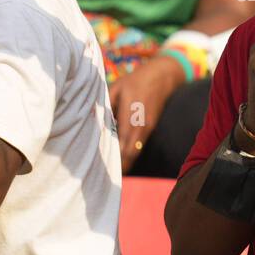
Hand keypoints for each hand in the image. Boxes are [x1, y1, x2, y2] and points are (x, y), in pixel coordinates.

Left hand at [109, 57, 185, 172]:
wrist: (161, 77)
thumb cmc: (134, 81)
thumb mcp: (116, 88)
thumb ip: (106, 105)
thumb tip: (94, 121)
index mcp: (131, 115)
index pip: (121, 142)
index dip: (113, 157)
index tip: (101, 168)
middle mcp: (141, 125)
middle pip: (130, 153)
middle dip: (119, 166)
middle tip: (103, 177)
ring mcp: (147, 128)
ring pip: (135, 152)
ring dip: (125, 163)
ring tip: (110, 174)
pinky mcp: (150, 129)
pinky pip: (139, 147)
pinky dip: (130, 156)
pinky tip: (120, 161)